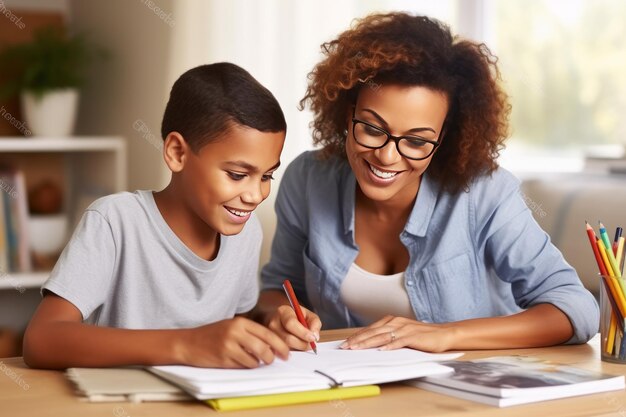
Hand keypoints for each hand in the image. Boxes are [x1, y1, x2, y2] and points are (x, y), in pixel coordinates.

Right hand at [179, 317, 289, 367]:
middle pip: (265, 347)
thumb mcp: (232, 326)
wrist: (189, 342)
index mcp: (241, 322)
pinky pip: (244, 366)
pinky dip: (247, 366)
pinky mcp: (224, 359)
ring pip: (255, 359)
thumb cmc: (213, 334)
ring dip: (259, 363)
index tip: (286, 352)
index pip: (268, 334)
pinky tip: (242, 362)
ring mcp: (229, 346)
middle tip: (275, 360)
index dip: (280, 345)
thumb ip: (251, 332)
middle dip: (273, 357)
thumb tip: (274, 344)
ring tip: (256, 361)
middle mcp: (236, 332)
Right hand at [267, 305, 321, 350]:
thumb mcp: (308, 315)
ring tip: (304, 344)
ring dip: (298, 348)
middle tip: (311, 344)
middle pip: (288, 338)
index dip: (303, 332)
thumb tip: (315, 336)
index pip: (291, 323)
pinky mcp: (269, 344)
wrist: (281, 318)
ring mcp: (269, 335)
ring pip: (285, 347)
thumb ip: (315, 323)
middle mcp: (273, 322)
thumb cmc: (296, 316)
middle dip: (303, 344)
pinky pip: (281, 353)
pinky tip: (296, 347)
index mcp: (283, 311)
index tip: (313, 338)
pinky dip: (292, 352)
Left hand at [339, 315, 455, 351]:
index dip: (357, 336)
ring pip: (382, 336)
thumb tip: (370, 345)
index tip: (345, 343)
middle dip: (357, 340)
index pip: (370, 329)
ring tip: (357, 348)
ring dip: (368, 343)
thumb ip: (387, 336)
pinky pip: (399, 342)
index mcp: (391, 321)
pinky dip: (390, 346)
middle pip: (372, 332)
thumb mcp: (401, 333)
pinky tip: (382, 350)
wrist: (443, 333)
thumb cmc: (421, 336)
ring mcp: (404, 329)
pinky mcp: (413, 336)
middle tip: (345, 347)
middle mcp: (396, 322)